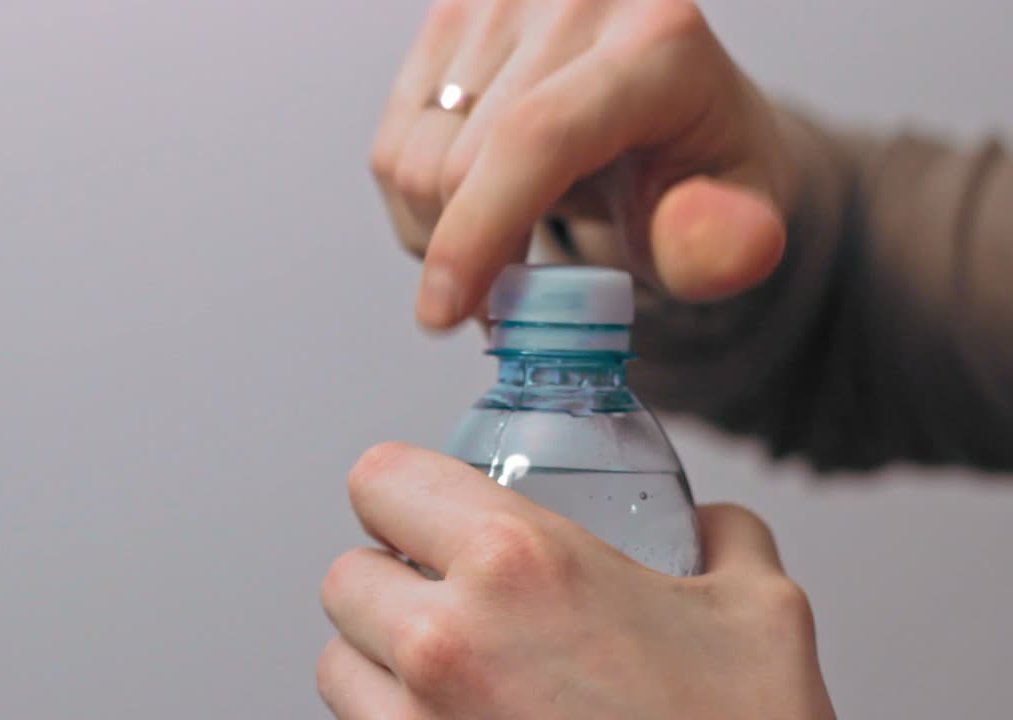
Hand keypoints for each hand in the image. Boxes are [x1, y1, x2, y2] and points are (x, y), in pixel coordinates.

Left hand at [318, 443, 835, 718]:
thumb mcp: (761, 613)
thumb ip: (723, 539)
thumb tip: (708, 525)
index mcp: (517, 563)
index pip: (381, 479)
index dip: (404, 490)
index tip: (427, 510)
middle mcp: (446, 643)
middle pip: (346, 575)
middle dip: (393, 580)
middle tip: (453, 597)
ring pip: (338, 662)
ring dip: (380, 657)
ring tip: (455, 670)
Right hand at [372, 0, 800, 328]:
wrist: (676, 107)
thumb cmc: (700, 166)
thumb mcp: (740, 217)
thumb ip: (730, 242)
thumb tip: (686, 232)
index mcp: (658, 43)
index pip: (538, 136)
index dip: (479, 231)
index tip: (445, 314)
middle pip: (459, 163)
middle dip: (469, 260)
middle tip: (508, 306)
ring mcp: (500, 0)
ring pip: (411, 161)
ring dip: (439, 236)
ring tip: (504, 248)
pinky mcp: (451, 14)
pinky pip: (391, 145)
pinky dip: (419, 206)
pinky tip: (475, 209)